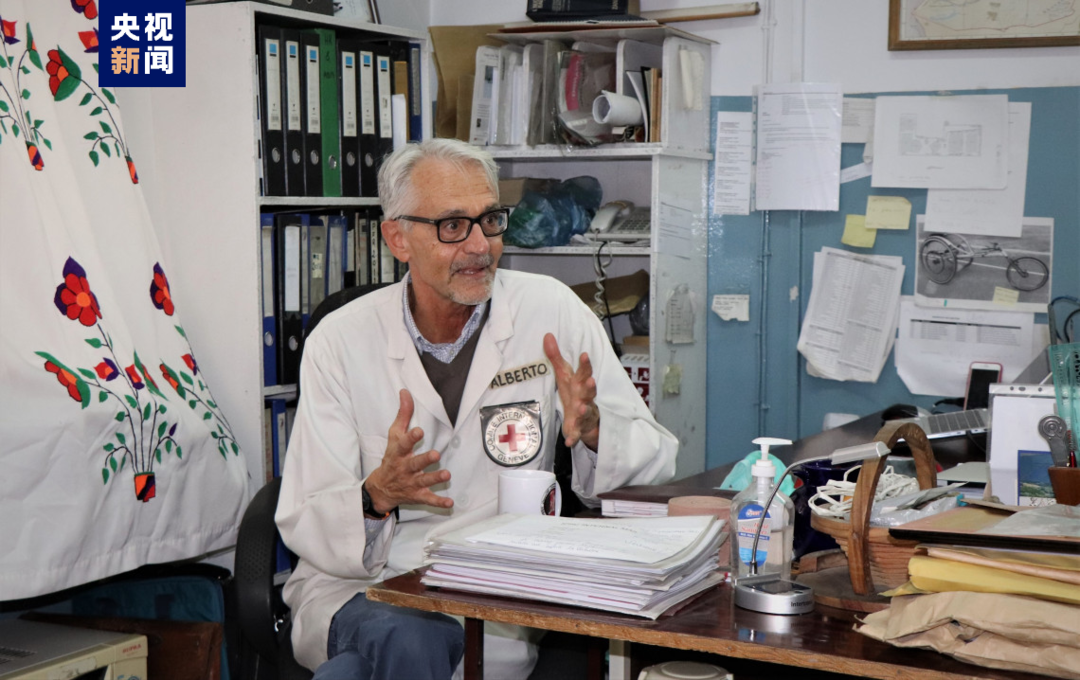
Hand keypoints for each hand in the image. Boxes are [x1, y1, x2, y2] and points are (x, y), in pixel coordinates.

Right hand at [364, 389, 453, 514]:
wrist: (381, 488)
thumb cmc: (392, 456)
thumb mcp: (394, 435)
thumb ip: (403, 414)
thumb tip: (405, 391)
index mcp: (399, 452)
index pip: (404, 444)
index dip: (411, 438)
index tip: (419, 431)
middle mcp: (405, 468)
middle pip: (415, 464)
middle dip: (424, 460)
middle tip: (435, 454)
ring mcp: (411, 483)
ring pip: (424, 481)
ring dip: (435, 479)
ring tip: (446, 475)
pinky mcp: (417, 495)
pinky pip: (428, 500)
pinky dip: (438, 502)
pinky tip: (449, 503)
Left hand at [543, 333, 599, 449]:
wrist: (587, 420)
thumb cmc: (575, 392)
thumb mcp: (564, 374)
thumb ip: (555, 356)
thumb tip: (547, 335)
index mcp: (580, 384)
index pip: (584, 372)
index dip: (585, 364)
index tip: (584, 354)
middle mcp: (585, 397)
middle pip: (589, 391)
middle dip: (590, 387)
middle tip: (591, 382)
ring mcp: (584, 414)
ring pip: (585, 411)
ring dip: (584, 410)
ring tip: (580, 408)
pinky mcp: (579, 428)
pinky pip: (576, 434)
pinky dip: (573, 437)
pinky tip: (569, 442)